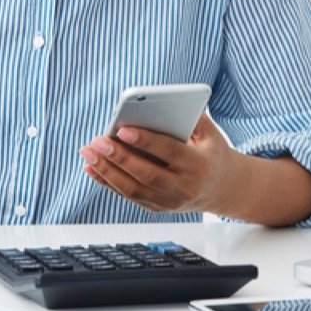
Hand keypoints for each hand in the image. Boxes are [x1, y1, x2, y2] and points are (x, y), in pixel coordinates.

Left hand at [79, 113, 239, 214]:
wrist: (222, 188)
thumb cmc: (211, 152)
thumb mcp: (209, 132)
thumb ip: (188, 115)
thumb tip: (156, 102)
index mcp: (199, 165)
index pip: (168, 152)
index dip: (145, 141)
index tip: (122, 129)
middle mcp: (184, 187)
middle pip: (146, 174)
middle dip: (118, 157)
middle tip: (97, 141)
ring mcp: (169, 202)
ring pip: (133, 189)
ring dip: (106, 171)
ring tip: (88, 152)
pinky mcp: (157, 208)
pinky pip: (128, 196)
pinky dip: (108, 182)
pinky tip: (92, 167)